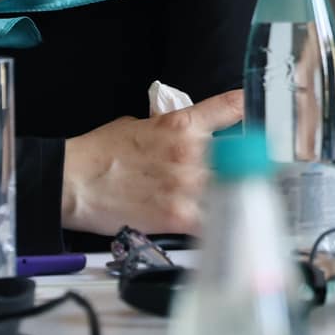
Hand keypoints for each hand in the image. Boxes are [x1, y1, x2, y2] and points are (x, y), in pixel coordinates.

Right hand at [61, 89, 243, 235]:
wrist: (74, 182)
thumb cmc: (102, 150)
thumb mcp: (141, 125)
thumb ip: (172, 130)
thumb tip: (190, 136)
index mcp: (183, 124)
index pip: (230, 108)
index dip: (249, 109)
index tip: (259, 116)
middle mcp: (192, 152)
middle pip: (240, 156)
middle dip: (247, 163)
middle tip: (256, 171)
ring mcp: (188, 185)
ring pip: (231, 189)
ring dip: (236, 194)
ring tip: (243, 200)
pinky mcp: (179, 216)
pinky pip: (214, 221)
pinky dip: (221, 224)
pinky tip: (225, 226)